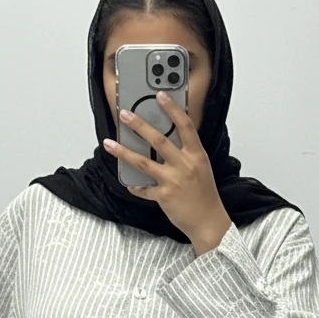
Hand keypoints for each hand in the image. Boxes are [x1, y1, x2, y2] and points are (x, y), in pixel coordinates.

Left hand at [103, 91, 229, 243]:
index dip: (172, 109)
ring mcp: (173, 181)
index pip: (185, 126)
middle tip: (124, 114)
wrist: (209, 222)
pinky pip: (144, 189)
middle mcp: (185, 165)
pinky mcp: (164, 196)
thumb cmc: (205, 196)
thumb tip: (166, 142)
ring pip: (143, 162)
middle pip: (158, 140)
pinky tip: (129, 183)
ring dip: (124, 152)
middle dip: (139, 125)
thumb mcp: (201, 168)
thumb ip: (186, 154)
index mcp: (197, 155)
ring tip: (109, 143)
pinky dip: (135, 187)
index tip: (160, 95)